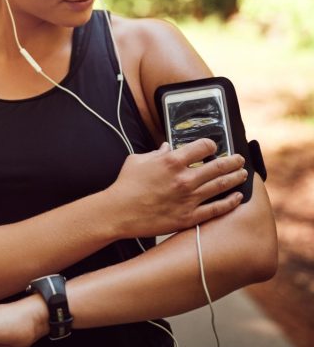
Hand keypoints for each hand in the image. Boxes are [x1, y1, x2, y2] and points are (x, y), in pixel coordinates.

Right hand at [108, 139, 245, 236]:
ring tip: (243, 174)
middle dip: (232, 161)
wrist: (119, 212)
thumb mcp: (137, 160)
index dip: (211, 144)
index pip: (203, 147)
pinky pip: (216, 209)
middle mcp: (184, 178)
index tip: (214, 146)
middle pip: (218, 166)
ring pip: (221, 186)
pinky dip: (230, 202)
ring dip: (235, 178)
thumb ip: (155, 153)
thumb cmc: (125, 184)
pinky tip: (237, 197)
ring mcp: (189, 199)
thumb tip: (166, 148)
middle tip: (239, 159)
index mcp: (172, 161)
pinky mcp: (189, 217)